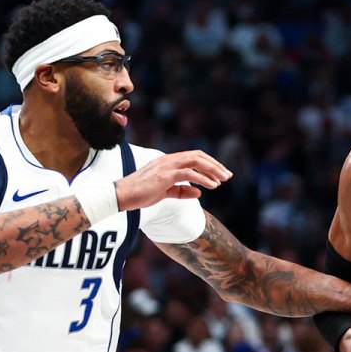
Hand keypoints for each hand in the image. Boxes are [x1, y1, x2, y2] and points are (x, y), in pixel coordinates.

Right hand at [114, 150, 232, 209]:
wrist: (122, 196)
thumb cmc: (140, 194)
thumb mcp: (164, 192)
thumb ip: (181, 191)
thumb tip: (199, 192)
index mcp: (168, 162)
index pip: (193, 157)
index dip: (209, 164)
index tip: (220, 175)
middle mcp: (168, 160)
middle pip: (198, 155)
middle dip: (215, 165)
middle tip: (228, 175)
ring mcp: (167, 165)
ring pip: (195, 161)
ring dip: (212, 170)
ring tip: (224, 180)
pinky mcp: (165, 175)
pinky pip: (189, 173)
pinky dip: (203, 178)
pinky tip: (212, 186)